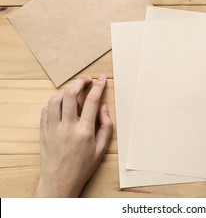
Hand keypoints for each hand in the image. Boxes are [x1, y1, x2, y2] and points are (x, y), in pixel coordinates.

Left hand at [35, 75, 112, 196]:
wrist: (60, 182)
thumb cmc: (82, 167)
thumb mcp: (101, 150)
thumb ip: (106, 127)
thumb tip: (103, 108)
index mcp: (84, 131)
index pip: (92, 101)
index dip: (98, 86)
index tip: (101, 79)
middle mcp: (67, 127)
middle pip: (71, 94)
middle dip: (80, 82)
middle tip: (86, 80)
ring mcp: (53, 129)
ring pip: (55, 100)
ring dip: (66, 91)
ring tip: (74, 91)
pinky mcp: (43, 132)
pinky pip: (45, 110)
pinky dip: (54, 103)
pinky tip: (61, 105)